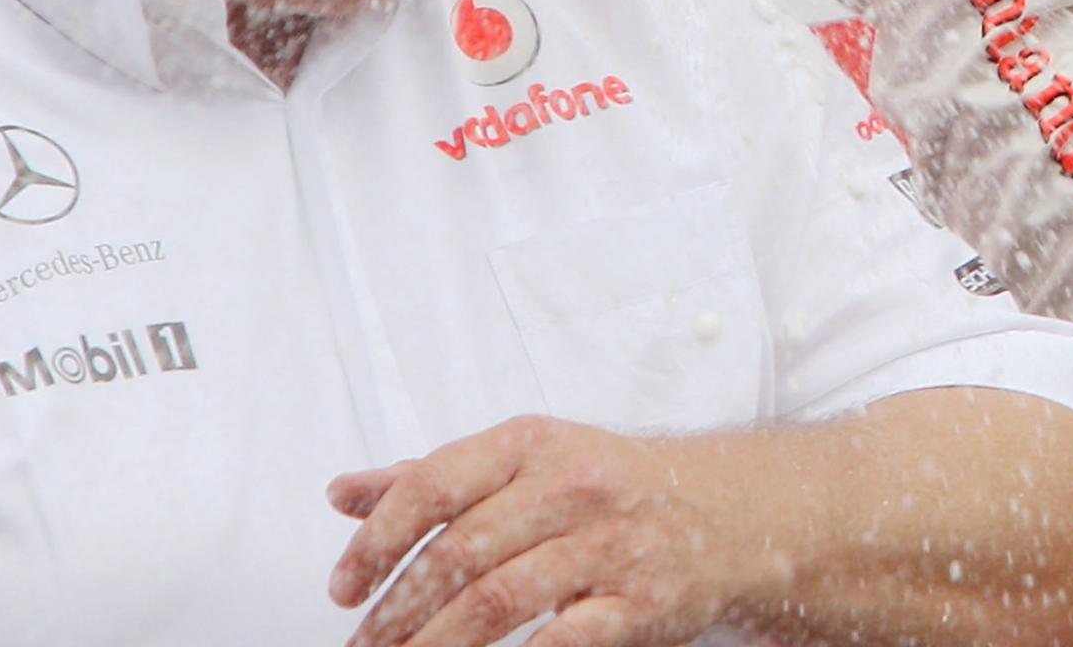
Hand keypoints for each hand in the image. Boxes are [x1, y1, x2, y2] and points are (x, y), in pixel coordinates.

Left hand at [328, 416, 762, 646]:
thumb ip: (433, 478)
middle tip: (363, 644)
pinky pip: (563, 640)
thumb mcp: (525, 460)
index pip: (433, 486)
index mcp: (531, 445)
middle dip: (396, 610)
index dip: (378, 541)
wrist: (729, 512)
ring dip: (435, 644)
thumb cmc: (608, 486)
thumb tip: (343, 494)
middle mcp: (570, 487)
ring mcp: (608, 546)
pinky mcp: (640, 604)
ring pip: (497, 602)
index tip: (344, 586)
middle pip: (458, 554)